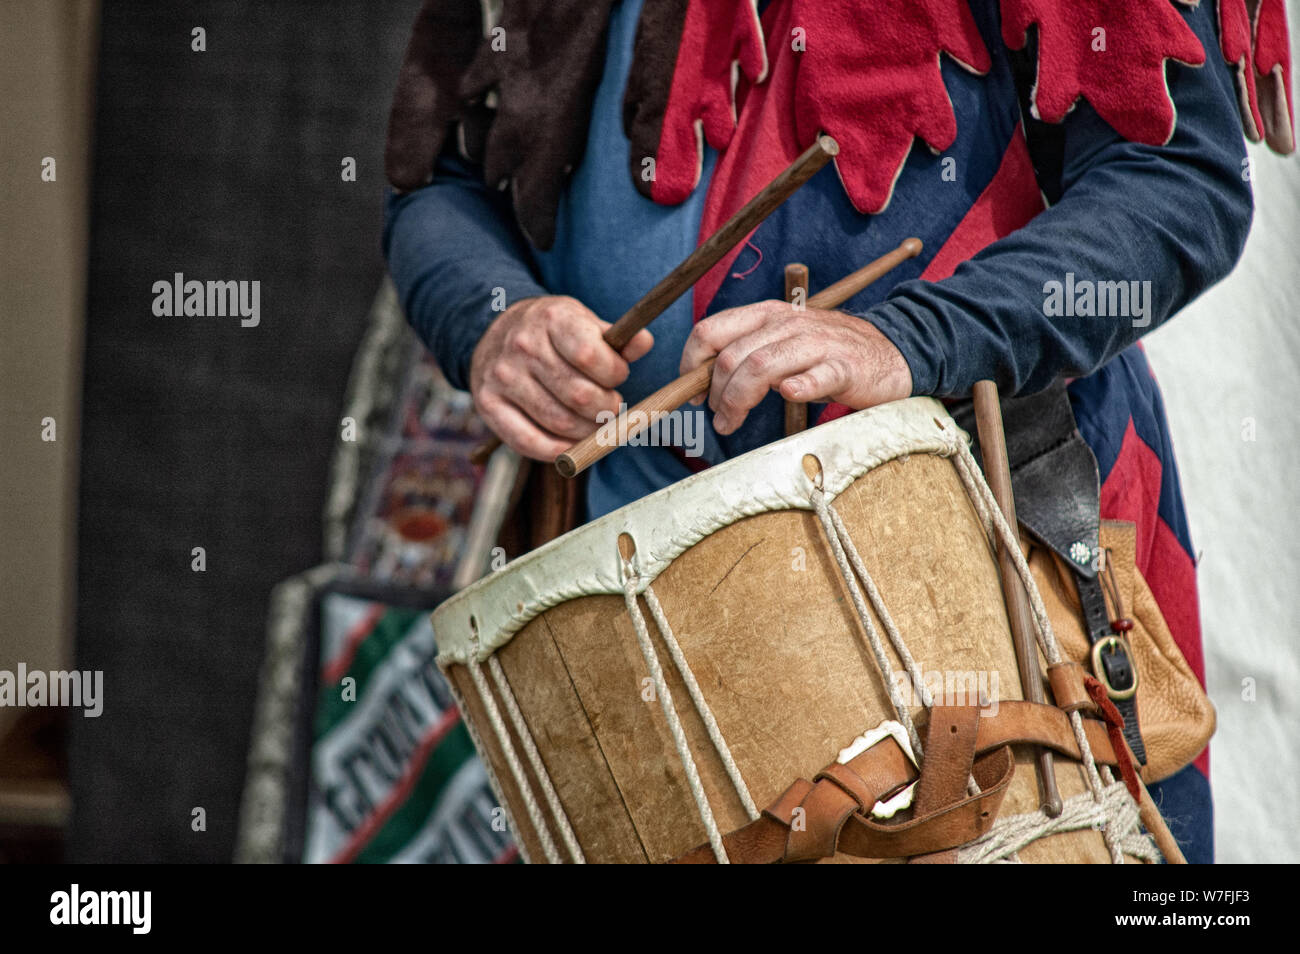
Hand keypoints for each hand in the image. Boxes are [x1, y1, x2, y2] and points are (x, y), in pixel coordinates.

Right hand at [470, 296, 653, 460]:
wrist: (495, 332)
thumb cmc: (552, 333)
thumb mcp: (584, 322)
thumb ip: (617, 338)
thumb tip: (644, 343)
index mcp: (552, 319)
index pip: (590, 355)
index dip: (614, 374)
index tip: (617, 377)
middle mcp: (523, 346)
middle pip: (579, 395)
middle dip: (607, 408)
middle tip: (611, 407)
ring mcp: (502, 377)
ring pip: (559, 422)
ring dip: (587, 432)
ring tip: (594, 423)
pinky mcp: (488, 404)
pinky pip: (528, 442)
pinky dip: (557, 450)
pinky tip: (571, 444)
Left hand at [679, 300, 912, 434]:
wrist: (892, 352)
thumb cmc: (828, 354)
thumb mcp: (782, 345)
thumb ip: (748, 355)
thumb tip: (706, 381)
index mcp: (767, 316)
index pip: (712, 330)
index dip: (692, 363)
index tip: (693, 393)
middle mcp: (788, 324)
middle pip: (733, 356)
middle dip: (716, 393)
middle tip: (718, 418)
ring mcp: (817, 344)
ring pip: (762, 366)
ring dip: (738, 399)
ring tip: (731, 423)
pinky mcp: (845, 367)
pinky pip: (818, 375)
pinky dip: (800, 386)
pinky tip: (790, 395)